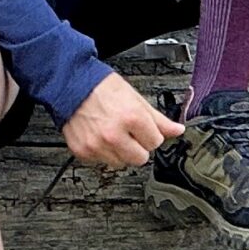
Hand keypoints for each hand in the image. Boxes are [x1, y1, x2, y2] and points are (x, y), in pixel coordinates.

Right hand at [63, 72, 181, 168]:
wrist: (71, 85)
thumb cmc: (102, 88)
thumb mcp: (135, 98)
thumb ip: (158, 119)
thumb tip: (177, 130)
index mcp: (132, 118)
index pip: (155, 143)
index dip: (151, 135)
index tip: (144, 130)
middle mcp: (114, 134)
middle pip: (140, 159)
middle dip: (138, 147)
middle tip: (129, 133)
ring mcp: (97, 145)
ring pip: (121, 163)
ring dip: (120, 152)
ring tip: (113, 133)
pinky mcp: (83, 151)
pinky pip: (101, 162)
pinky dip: (103, 152)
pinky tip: (100, 136)